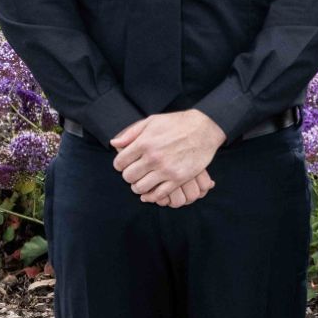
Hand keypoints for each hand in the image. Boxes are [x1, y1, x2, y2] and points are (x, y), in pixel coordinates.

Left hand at [110, 110, 225, 201]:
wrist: (204, 129)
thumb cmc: (176, 123)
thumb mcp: (151, 121)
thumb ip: (131, 133)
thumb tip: (114, 143)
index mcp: (144, 143)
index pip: (120, 162)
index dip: (120, 164)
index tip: (125, 164)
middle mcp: (153, 157)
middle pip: (128, 177)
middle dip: (129, 175)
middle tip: (134, 172)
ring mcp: (166, 170)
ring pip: (141, 188)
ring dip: (138, 186)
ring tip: (142, 181)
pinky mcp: (178, 178)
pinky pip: (159, 194)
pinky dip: (152, 195)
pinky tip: (152, 189)